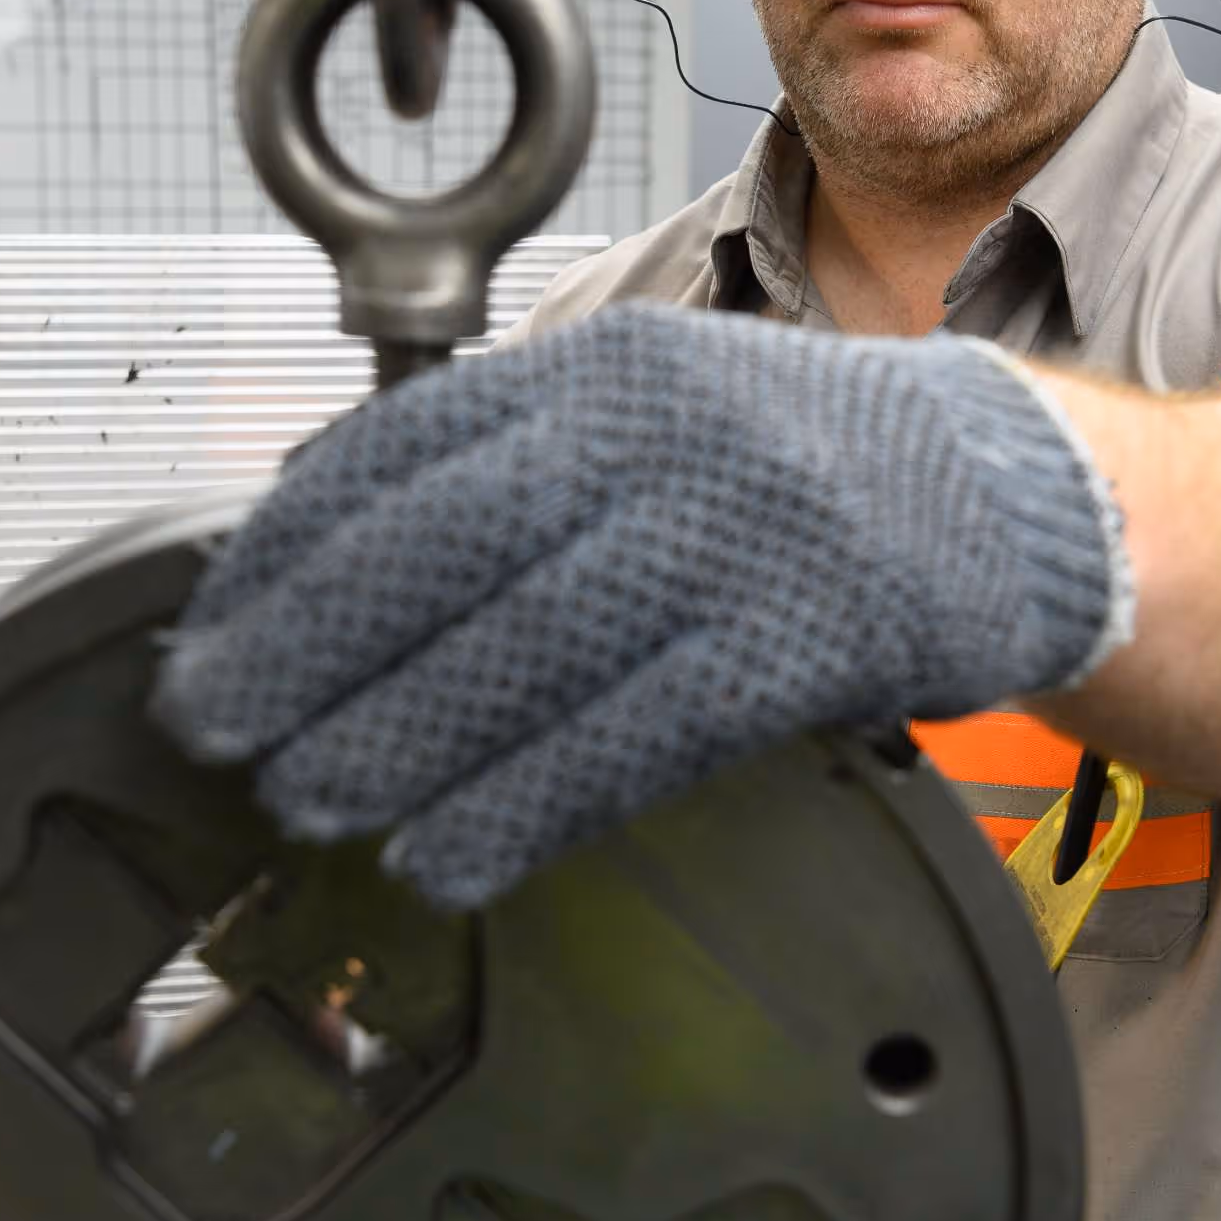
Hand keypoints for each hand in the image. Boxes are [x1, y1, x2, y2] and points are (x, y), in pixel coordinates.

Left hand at [152, 305, 1128, 906]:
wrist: (1014, 496)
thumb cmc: (802, 475)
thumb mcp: (654, 420)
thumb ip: (507, 464)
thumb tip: (311, 535)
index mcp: (610, 367)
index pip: (407, 448)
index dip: (289, 546)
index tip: (206, 624)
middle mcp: (668, 432)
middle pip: (448, 545)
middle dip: (311, 643)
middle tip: (212, 724)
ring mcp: (743, 535)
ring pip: (531, 644)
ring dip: (400, 736)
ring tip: (308, 799)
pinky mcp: (806, 640)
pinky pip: (637, 733)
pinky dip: (529, 800)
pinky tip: (450, 852)